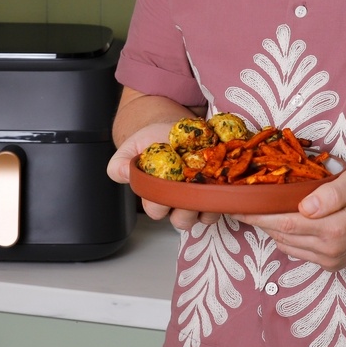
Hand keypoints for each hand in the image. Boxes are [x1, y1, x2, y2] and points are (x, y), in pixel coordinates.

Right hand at [106, 120, 220, 231]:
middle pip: (182, 220)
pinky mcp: (218, 189)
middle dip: (185, 209)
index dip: (158, 203)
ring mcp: (200, 197)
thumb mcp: (134, 145)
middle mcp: (179, 202)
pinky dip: (224, 193)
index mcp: (157, 196)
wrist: (175, 126)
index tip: (162, 186)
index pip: (155, 210)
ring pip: (204, 216)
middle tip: (188, 189)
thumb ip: (121, 161)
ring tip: (207, 183)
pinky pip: (224, 202)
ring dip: (207, 204)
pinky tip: (221, 178)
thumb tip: (121, 173)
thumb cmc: (153, 139)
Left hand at [234, 166, 345, 271]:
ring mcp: (331, 260)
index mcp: (334, 229)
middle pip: (281, 236)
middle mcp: (330, 250)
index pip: (284, 223)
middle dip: (258, 222)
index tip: (239, 206)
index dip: (258, 216)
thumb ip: (332, 193)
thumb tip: (304, 205)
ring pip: (287, 247)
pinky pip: (299, 253)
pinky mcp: (332, 265)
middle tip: (241, 206)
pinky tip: (282, 223)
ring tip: (259, 211)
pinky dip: (286, 239)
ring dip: (270, 231)